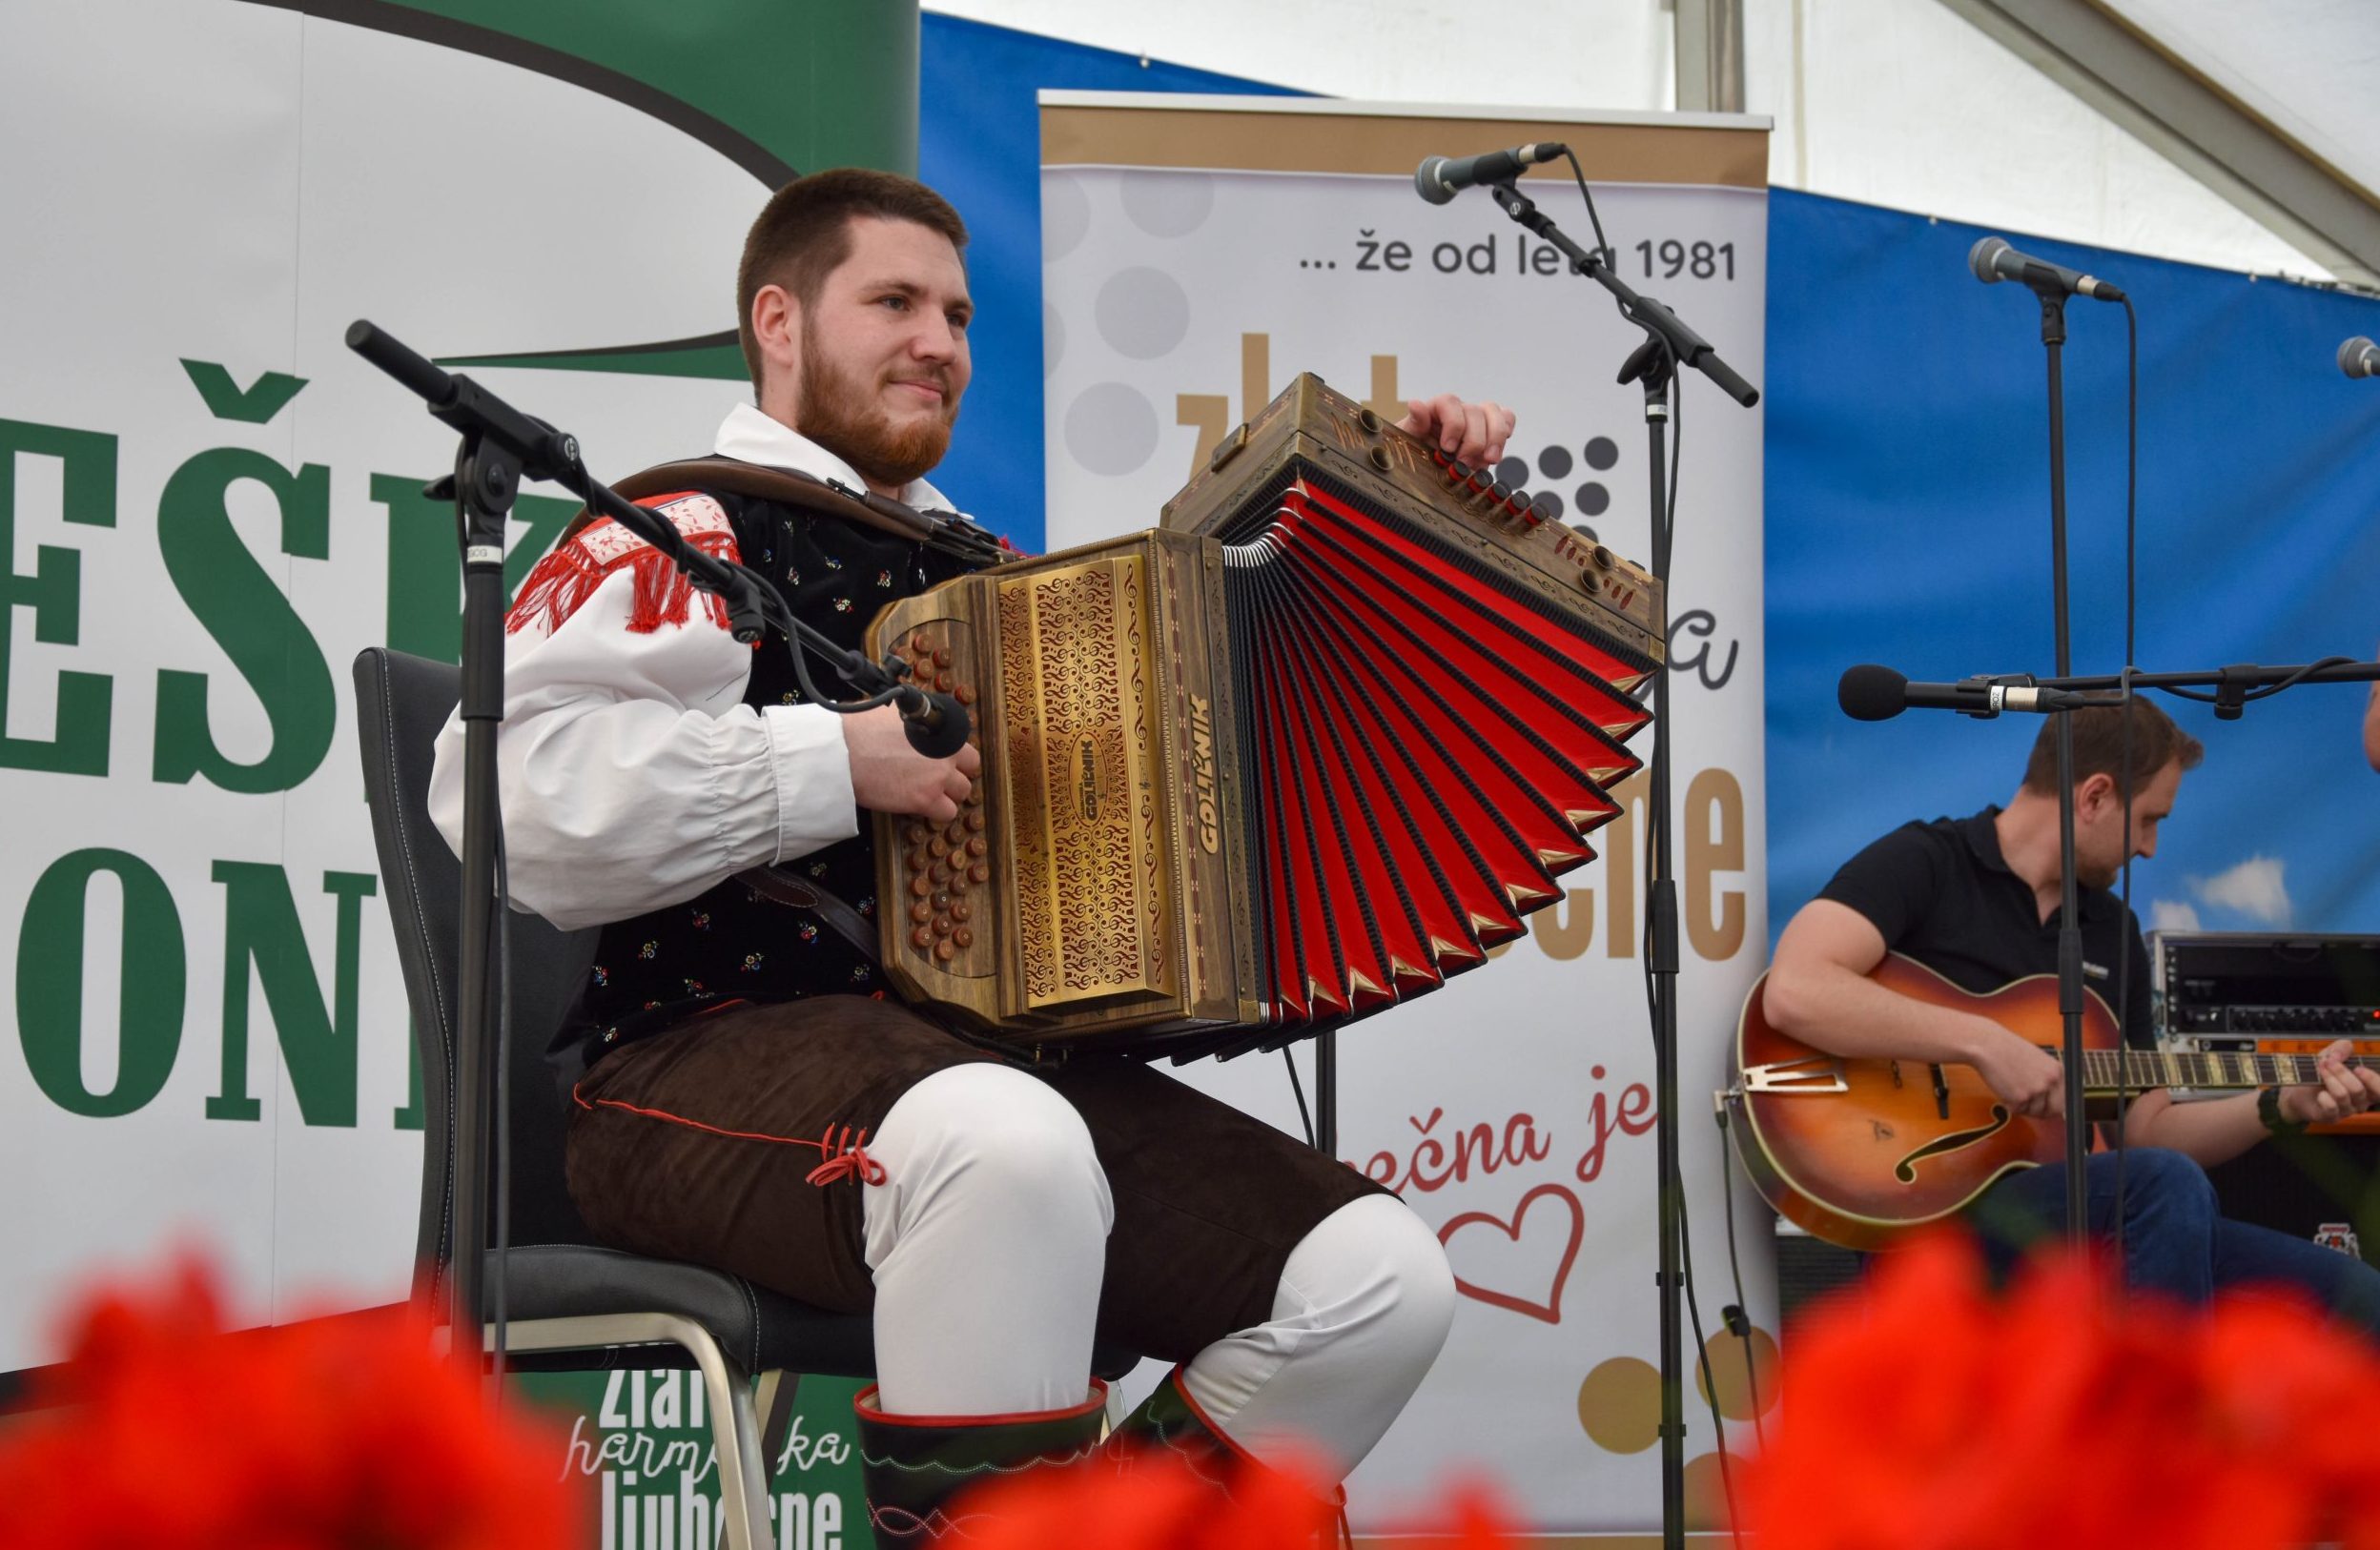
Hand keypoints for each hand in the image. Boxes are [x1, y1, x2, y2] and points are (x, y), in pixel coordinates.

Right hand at [844, 704, 978, 821]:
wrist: (845, 750)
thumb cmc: (862, 728)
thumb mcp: (896, 712)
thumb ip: (916, 721)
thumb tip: (915, 720)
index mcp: (942, 732)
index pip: (967, 747)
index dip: (956, 756)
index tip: (944, 761)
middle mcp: (946, 755)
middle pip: (969, 771)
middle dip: (955, 774)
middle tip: (938, 777)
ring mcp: (937, 779)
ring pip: (961, 793)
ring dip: (948, 793)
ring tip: (929, 792)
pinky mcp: (924, 800)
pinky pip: (946, 813)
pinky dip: (937, 812)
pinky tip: (922, 806)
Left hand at [1395, 394, 1516, 467]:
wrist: (1427, 467)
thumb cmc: (1416, 450)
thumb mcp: (1408, 440)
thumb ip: (1414, 423)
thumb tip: (1415, 404)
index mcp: (1436, 409)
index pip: (1449, 402)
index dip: (1453, 424)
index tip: (1448, 448)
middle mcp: (1458, 410)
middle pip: (1475, 411)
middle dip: (1473, 441)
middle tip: (1464, 462)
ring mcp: (1476, 419)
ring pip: (1495, 413)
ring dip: (1495, 438)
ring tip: (1489, 460)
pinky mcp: (1490, 430)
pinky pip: (1506, 418)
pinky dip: (1506, 430)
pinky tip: (1497, 448)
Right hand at [1969, 1023, 2064, 1120]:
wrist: (1987, 1045)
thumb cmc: (2007, 1049)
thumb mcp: (2037, 1060)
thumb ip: (2047, 1077)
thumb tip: (2052, 1097)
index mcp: (2057, 1070)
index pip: (2066, 1099)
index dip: (2055, 1105)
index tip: (2047, 1107)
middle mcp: (2050, 1081)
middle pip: (2054, 1110)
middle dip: (2042, 1111)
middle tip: (2029, 1105)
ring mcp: (2036, 1090)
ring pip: (2034, 1111)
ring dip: (2022, 1105)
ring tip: (2011, 1087)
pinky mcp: (2020, 1098)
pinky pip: (2017, 1110)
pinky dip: (2008, 1103)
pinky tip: (2004, 1087)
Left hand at [2278, 1039, 2379, 1124]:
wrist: (2298, 1092)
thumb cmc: (2321, 1074)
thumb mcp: (2331, 1056)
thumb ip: (2341, 1049)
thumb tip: (2347, 1046)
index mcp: (2368, 1088)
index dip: (2373, 1080)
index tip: (2358, 1068)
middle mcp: (2360, 1101)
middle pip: (2358, 1090)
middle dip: (2341, 1072)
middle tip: (2328, 1061)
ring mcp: (2346, 1110)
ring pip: (2342, 1095)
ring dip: (2328, 1078)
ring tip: (2319, 1068)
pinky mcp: (2331, 1117)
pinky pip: (2331, 1107)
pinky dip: (2323, 1096)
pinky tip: (2319, 1092)